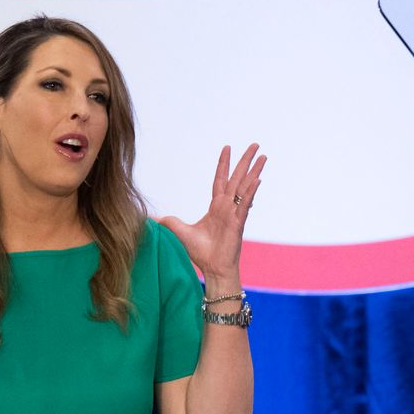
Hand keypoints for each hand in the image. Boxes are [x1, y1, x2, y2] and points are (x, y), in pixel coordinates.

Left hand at [160, 144, 265, 284]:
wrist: (211, 268)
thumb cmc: (200, 252)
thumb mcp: (178, 231)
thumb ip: (168, 221)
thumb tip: (149, 216)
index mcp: (216, 206)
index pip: (220, 180)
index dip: (223, 164)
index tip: (227, 148)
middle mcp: (227, 207)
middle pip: (237, 178)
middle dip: (245, 161)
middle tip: (254, 144)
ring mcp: (235, 213)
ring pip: (245, 187)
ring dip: (254, 170)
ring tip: (263, 156)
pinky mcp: (238, 223)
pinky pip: (245, 204)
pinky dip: (251, 191)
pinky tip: (257, 178)